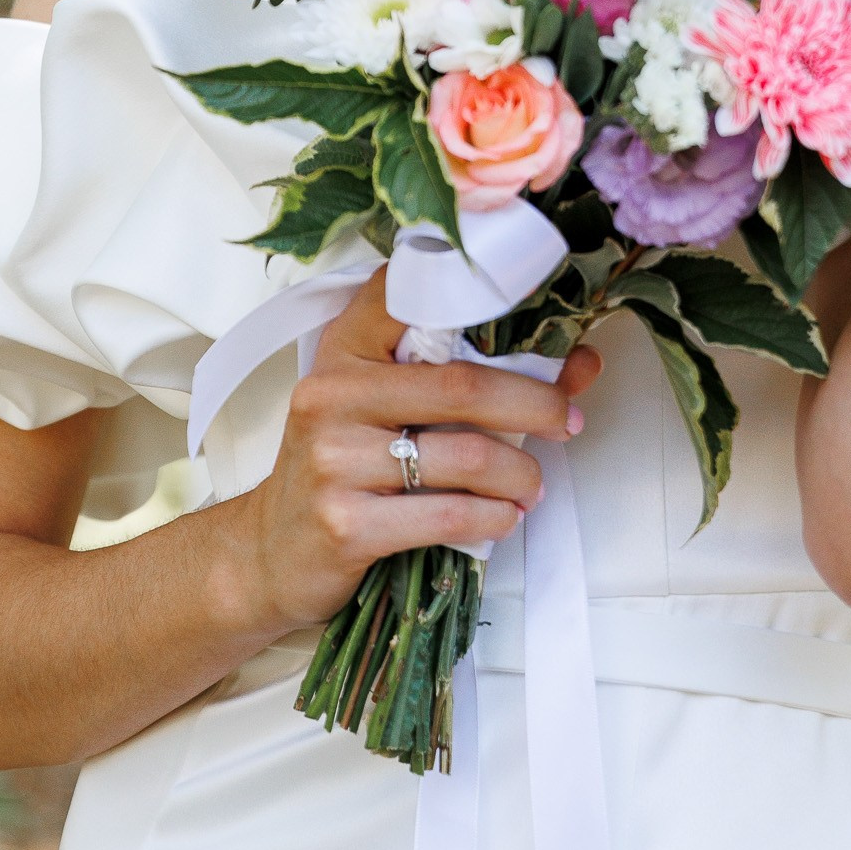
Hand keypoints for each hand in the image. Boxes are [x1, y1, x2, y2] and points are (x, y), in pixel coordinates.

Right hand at [233, 273, 601, 638]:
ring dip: (520, 474)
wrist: (270, 551)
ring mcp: (333, 461)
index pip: (413, 298)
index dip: (488, 305)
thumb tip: (579, 363)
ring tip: (532, 484)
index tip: (544, 329)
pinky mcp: (345, 524)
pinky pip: (448, 516)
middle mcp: (331, 395)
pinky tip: (504, 517)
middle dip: (536, 405)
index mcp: (343, 350)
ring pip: (465, 458)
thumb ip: (466, 376)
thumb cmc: (342, 467)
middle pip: (462, 386)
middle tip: (569, 422)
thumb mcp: (383, 406)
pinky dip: (494, 518)